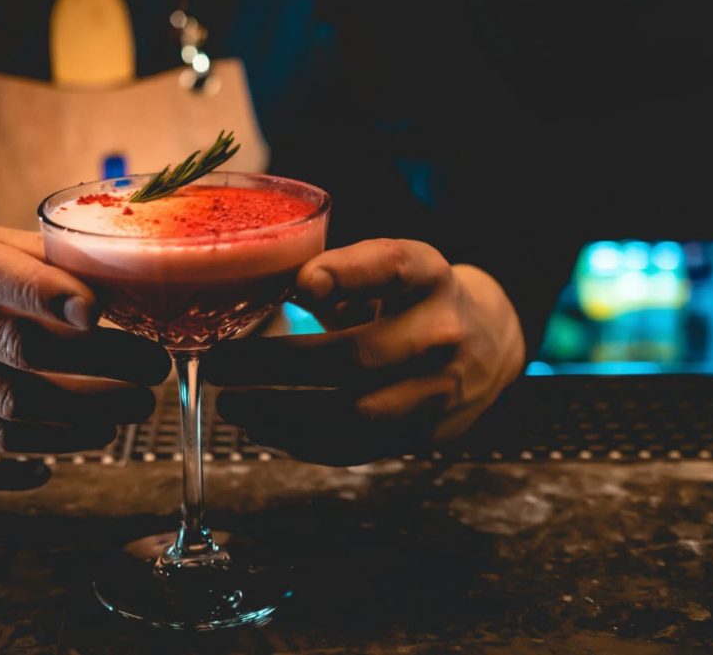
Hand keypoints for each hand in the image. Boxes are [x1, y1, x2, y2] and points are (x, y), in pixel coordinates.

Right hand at [0, 211, 170, 451]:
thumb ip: (29, 254)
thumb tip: (113, 272)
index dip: (48, 294)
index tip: (101, 311)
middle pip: (17, 346)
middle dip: (99, 361)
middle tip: (153, 364)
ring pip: (13, 401)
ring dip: (88, 408)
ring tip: (137, 403)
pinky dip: (53, 438)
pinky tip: (95, 430)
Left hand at [207, 239, 524, 464]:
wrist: (490, 341)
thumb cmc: (414, 299)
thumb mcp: (389, 266)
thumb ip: (337, 272)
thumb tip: (262, 284)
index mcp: (428, 276)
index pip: (392, 268)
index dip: (346, 275)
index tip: (299, 285)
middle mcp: (441, 332)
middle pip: (357, 356)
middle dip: (278, 365)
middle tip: (221, 364)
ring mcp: (440, 389)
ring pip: (356, 413)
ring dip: (283, 415)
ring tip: (234, 407)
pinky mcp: (428, 433)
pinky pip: (360, 447)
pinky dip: (304, 443)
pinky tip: (266, 429)